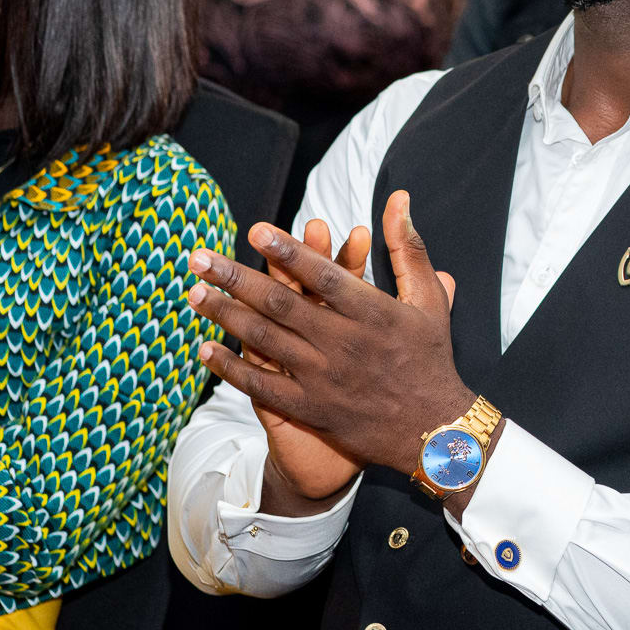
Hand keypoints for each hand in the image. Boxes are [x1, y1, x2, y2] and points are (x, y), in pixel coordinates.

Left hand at [187, 190, 465, 477]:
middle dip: (235, 278)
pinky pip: (263, 386)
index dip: (287, 251)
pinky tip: (205, 350)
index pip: (322, 275)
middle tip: (198, 258)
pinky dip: (232, 369)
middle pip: (280, 304)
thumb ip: (407, 246)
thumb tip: (398, 197)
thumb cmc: (431, 355)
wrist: (435, 431)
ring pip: (264, 340)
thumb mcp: (428, 297)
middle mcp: (343, 342)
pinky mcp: (311, 408)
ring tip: (193, 294)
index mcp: (373, 312)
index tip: (255, 230)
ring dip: (225, 316)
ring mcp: (323, 378)